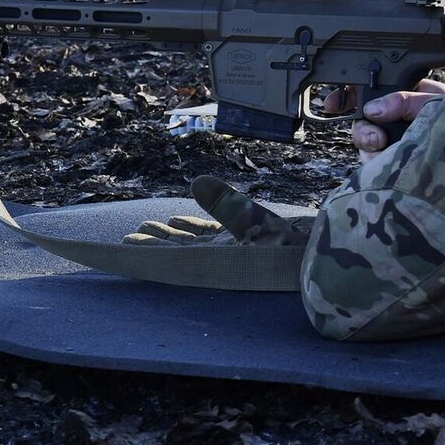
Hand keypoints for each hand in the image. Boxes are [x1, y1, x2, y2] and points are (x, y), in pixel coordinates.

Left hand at [120, 177, 312, 246]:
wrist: (334, 259)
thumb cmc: (298, 249)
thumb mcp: (262, 222)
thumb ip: (230, 204)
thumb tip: (195, 180)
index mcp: (213, 263)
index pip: (163, 261)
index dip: (135, 257)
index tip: (110, 252)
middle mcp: (218, 261)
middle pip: (175, 252)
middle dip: (152, 244)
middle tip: (129, 236)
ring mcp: (232, 252)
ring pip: (192, 244)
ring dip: (171, 235)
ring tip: (148, 228)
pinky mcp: (246, 243)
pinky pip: (214, 237)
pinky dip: (197, 227)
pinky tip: (180, 219)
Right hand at [320, 79, 444, 158]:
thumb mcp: (436, 103)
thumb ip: (405, 101)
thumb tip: (373, 109)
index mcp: (405, 94)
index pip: (369, 88)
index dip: (348, 94)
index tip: (333, 103)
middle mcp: (396, 118)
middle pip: (362, 120)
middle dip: (363, 130)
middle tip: (375, 139)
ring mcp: (394, 142)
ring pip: (365, 144)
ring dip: (371, 149)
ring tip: (389, 153)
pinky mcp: (393, 164)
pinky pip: (374, 165)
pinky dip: (379, 164)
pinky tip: (391, 164)